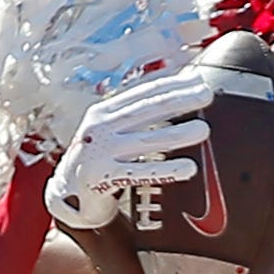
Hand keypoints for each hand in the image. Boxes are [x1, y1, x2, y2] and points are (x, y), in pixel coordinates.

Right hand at [46, 59, 267, 227]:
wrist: (68, 193)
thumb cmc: (99, 158)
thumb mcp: (111, 130)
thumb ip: (137, 114)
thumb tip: (174, 93)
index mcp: (104, 111)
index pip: (141, 93)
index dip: (170, 84)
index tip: (197, 79)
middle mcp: (101, 127)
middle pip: (145, 110)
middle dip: (178, 100)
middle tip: (206, 94)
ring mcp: (102, 152)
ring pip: (145, 140)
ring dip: (177, 134)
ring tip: (203, 129)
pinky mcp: (104, 178)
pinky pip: (141, 173)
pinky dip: (167, 171)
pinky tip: (188, 168)